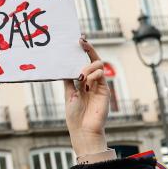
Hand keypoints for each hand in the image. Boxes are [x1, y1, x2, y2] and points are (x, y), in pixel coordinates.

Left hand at [63, 38, 108, 156]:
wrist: (83, 129)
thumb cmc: (74, 115)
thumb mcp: (68, 93)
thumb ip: (68, 80)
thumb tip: (62, 66)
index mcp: (82, 82)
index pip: (84, 62)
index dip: (83, 50)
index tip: (79, 39)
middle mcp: (92, 81)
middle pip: (93, 60)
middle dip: (88, 50)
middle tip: (81, 42)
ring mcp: (99, 85)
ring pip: (98, 65)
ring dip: (88, 67)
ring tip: (81, 77)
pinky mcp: (105, 90)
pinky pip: (101, 74)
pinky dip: (93, 74)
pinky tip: (86, 82)